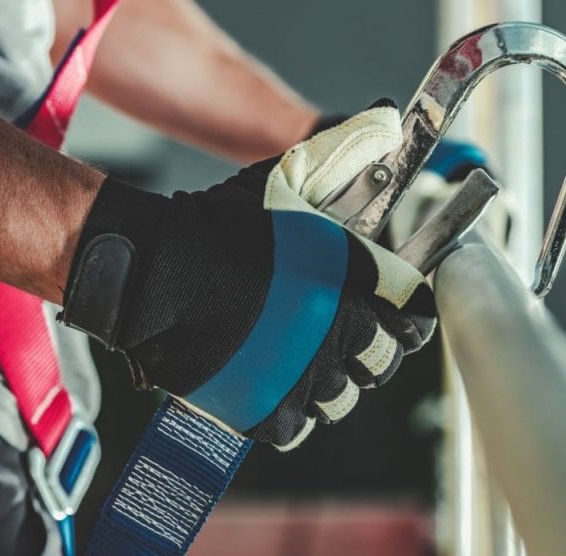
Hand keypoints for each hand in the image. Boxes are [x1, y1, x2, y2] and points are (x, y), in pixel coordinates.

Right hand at [61, 103, 435, 449]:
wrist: (150, 270)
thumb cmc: (216, 225)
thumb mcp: (285, 177)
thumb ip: (343, 150)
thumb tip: (387, 119)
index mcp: (352, 281)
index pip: (416, 318)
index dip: (406, 316)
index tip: (391, 312)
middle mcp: (337, 334)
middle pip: (383, 362)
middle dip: (368, 348)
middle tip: (336, 332)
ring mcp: (300, 379)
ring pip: (341, 397)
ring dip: (327, 380)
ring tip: (297, 356)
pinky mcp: (263, 412)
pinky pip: (299, 426)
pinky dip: (289, 410)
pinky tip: (270, 381)